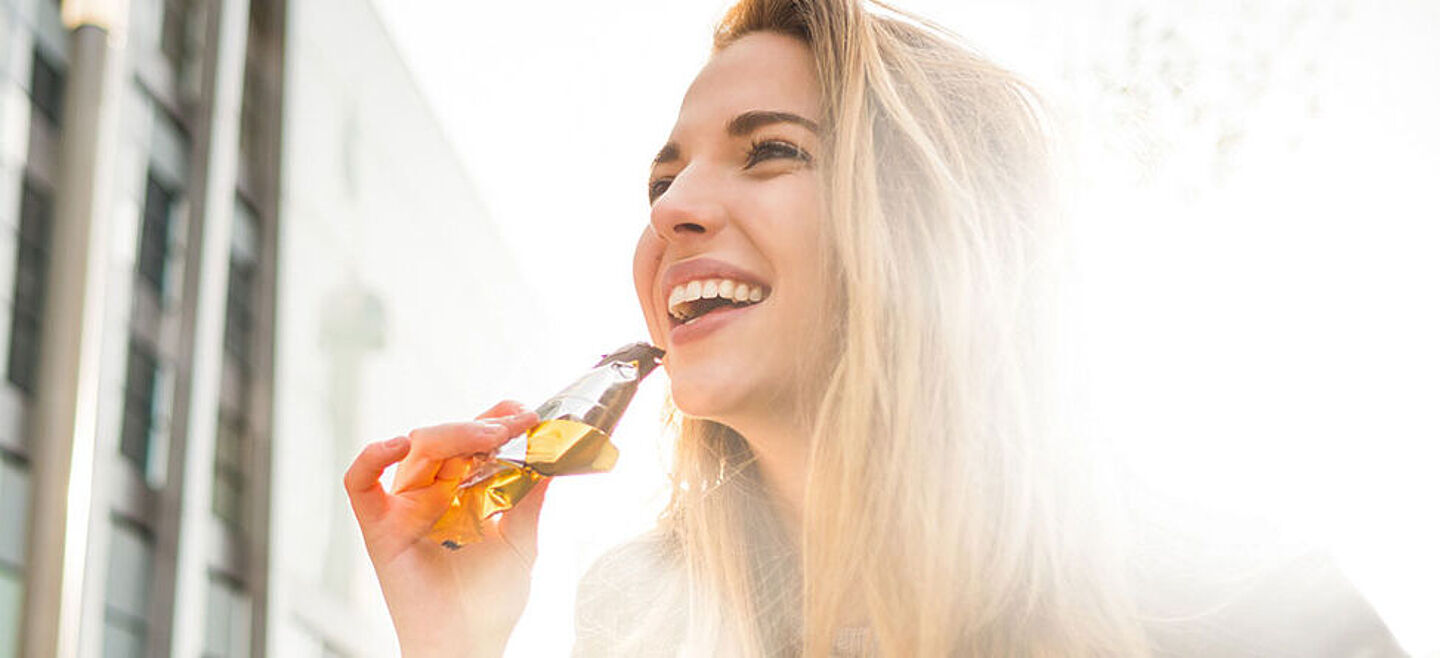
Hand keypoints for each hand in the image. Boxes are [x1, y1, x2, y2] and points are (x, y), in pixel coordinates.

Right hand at [345, 401, 542, 656]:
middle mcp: (431, 493)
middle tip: (516, 425)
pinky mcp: (380, 528)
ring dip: (453, 435)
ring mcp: (404, 507)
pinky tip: (399, 444)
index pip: (472, 441)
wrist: (468, 645)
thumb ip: (531, 498)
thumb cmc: (489, 602)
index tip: (526, 416)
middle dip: (482, 427)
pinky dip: (372, 459)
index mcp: (462, 492)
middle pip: (447, 439)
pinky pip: (360, 484)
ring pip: (417, 451)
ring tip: (489, 438)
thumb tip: (552, 454)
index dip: (495, 422)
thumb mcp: (521, 540)